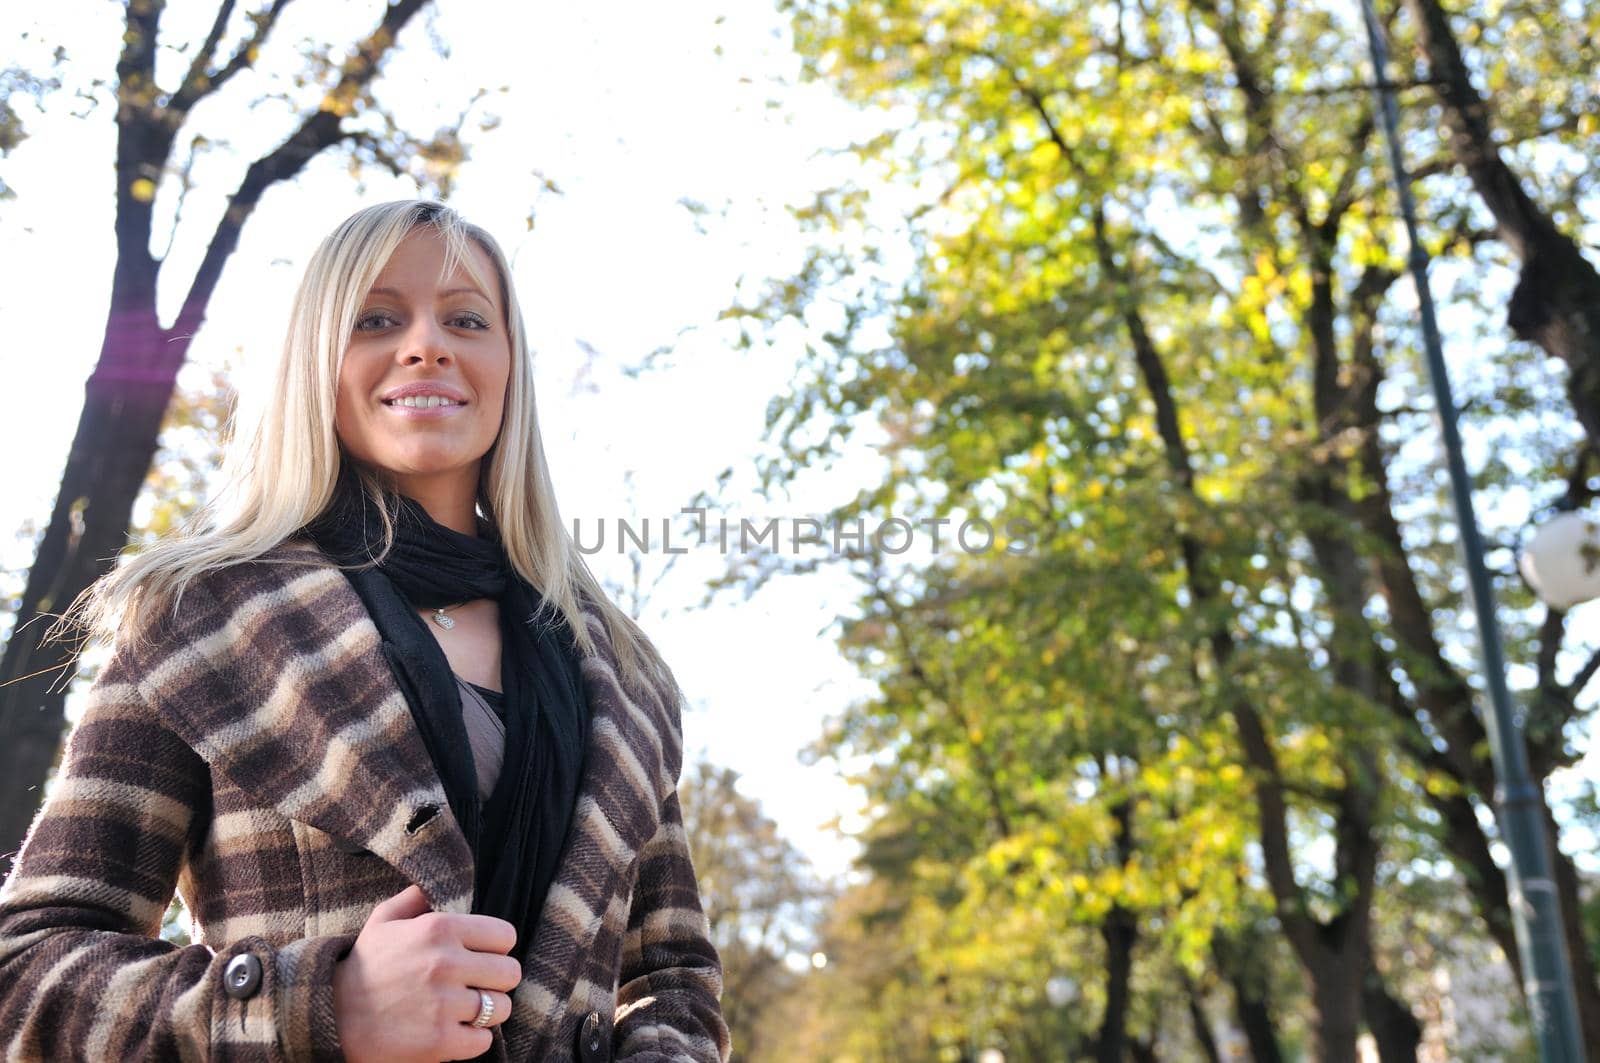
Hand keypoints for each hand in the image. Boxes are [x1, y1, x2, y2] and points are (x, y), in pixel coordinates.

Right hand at [332, 884, 521, 1062]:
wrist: (331, 1017)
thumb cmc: (364, 967)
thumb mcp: (384, 920)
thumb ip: (418, 896)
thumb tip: (443, 882)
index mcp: (439, 928)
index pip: (505, 936)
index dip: (497, 948)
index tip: (481, 957)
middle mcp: (446, 963)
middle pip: (510, 973)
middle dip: (496, 980)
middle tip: (475, 985)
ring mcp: (444, 1005)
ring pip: (502, 1008)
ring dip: (487, 1011)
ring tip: (465, 1010)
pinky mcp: (440, 1041)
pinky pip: (484, 1040)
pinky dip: (473, 1039)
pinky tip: (454, 1031)